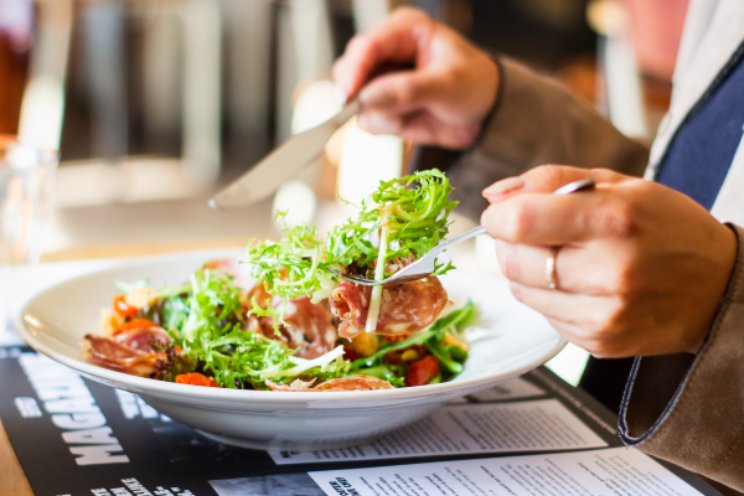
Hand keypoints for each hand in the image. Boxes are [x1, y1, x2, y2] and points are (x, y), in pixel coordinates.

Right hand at [333, 7, 498, 148]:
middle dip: (361, 94)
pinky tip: (407, 121)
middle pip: (349, 70)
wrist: (486, 115)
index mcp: (404, 31)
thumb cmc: (475, 86)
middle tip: (378, 110)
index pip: (367, 46)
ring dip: (380, 113)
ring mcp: (382, 80)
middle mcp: (388, 52)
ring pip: (355, 99)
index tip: (347, 95)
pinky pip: (367, 119)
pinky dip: (384, 126)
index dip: (353, 70)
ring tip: (410, 114)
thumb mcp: (448, 84)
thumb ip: (408, 90)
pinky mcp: (382, 106)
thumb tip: (368, 98)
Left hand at [480, 165, 736, 357]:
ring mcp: (604, 314)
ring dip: (527, 271)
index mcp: (614, 219)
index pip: (520, 222)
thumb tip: (494, 196)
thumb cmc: (666, 227)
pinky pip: (543, 314)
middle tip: (536, 234)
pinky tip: (580, 284)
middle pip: (512, 260)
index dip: (499, 216)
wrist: (717, 288)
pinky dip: (548, 297)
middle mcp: (609, 271)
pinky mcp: (599, 341)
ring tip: (564, 258)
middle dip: (510, 243)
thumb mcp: (618, 184)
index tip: (504, 214)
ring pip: (521, 290)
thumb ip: (550, 181)